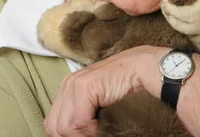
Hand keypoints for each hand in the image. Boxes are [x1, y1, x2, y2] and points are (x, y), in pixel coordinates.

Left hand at [44, 45, 167, 135]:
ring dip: (83, 134)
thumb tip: (73, 134)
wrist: (146, 69)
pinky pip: (78, 122)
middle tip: (96, 134)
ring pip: (63, 128)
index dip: (70, 136)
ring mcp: (74, 83)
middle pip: (54, 127)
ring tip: (102, 128)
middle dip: (74, 136)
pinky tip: (106, 120)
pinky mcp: (84, 86)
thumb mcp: (97, 106)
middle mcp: (68, 84)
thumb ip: (82, 117)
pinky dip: (91, 130)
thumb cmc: (128, 89)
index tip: (88, 135)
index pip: (54, 124)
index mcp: (68, 88)